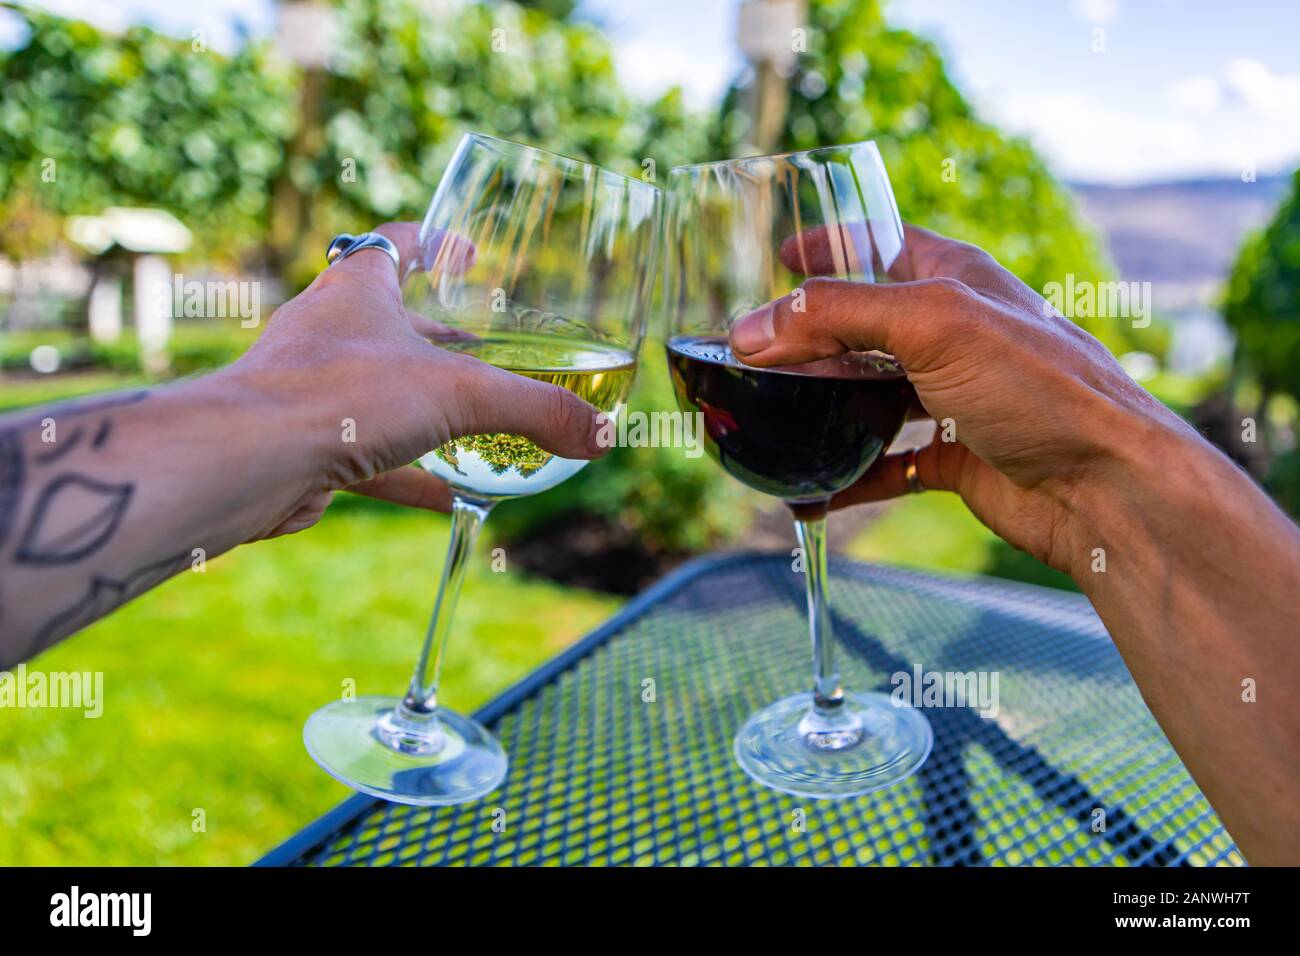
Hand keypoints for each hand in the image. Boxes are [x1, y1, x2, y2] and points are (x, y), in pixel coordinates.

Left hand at [224, 222, 606, 537]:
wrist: (248, 463)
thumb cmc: (343, 397)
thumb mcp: (460, 395)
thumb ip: (538, 410)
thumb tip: (603, 434)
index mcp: (359, 287)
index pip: (396, 241)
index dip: (434, 241)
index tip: (465, 251)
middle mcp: (330, 331)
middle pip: (390, 321)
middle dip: (439, 337)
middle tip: (488, 350)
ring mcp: (313, 390)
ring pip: (380, 392)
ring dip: (426, 407)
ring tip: (479, 422)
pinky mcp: (308, 446)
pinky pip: (373, 456)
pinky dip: (416, 472)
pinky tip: (458, 495)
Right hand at [728, 224, 1196, 577]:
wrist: (1105, 486)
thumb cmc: (1038, 386)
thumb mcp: (931, 324)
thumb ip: (835, 317)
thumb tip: (748, 331)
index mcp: (955, 278)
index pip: (880, 243)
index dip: (830, 244)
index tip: (779, 257)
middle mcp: (954, 332)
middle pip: (864, 325)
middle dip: (809, 339)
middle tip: (753, 353)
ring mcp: (956, 396)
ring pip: (871, 395)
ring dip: (823, 408)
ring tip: (769, 418)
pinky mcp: (958, 455)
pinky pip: (889, 464)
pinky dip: (849, 476)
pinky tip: (811, 493)